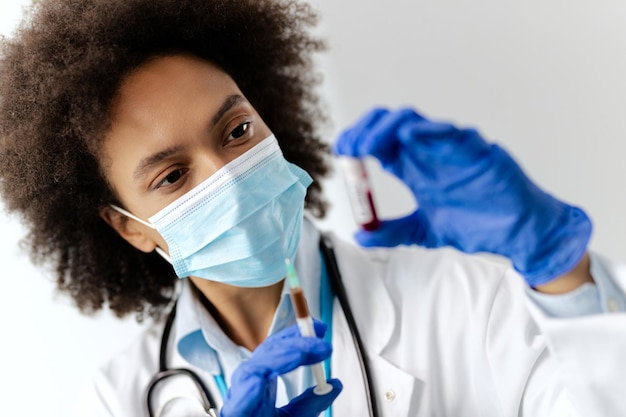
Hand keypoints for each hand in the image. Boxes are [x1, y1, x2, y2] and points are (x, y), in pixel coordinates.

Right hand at [220, 321, 341, 416]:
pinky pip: (241, 394)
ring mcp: (240, 396)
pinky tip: (266, 379)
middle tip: (319, 338)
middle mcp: (250, 386)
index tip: (318, 329)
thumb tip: (335, 384)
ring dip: (282, 357)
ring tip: (304, 354)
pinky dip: (252, 385)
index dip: (297, 336)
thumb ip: (311, 402)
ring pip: (256, 367)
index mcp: (262, 384)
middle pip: (268, 353)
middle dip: (294, 341)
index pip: (278, 350)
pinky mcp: (235, 410)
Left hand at [334, 107, 591, 286]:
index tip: (340, 151)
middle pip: (390, 125)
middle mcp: (428, 153)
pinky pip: (452, 133)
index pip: (378, 143)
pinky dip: (429, 131)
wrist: (516, 234)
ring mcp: (451, 149)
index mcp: (414, 167)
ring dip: (386, 128)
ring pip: (414, 122)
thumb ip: (393, 232)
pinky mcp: (476, 150)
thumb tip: (360, 236)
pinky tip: (409, 136)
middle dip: (365, 131)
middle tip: (350, 148)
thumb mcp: (423, 231)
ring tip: (368, 145)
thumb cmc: (475, 225)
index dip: (357, 141)